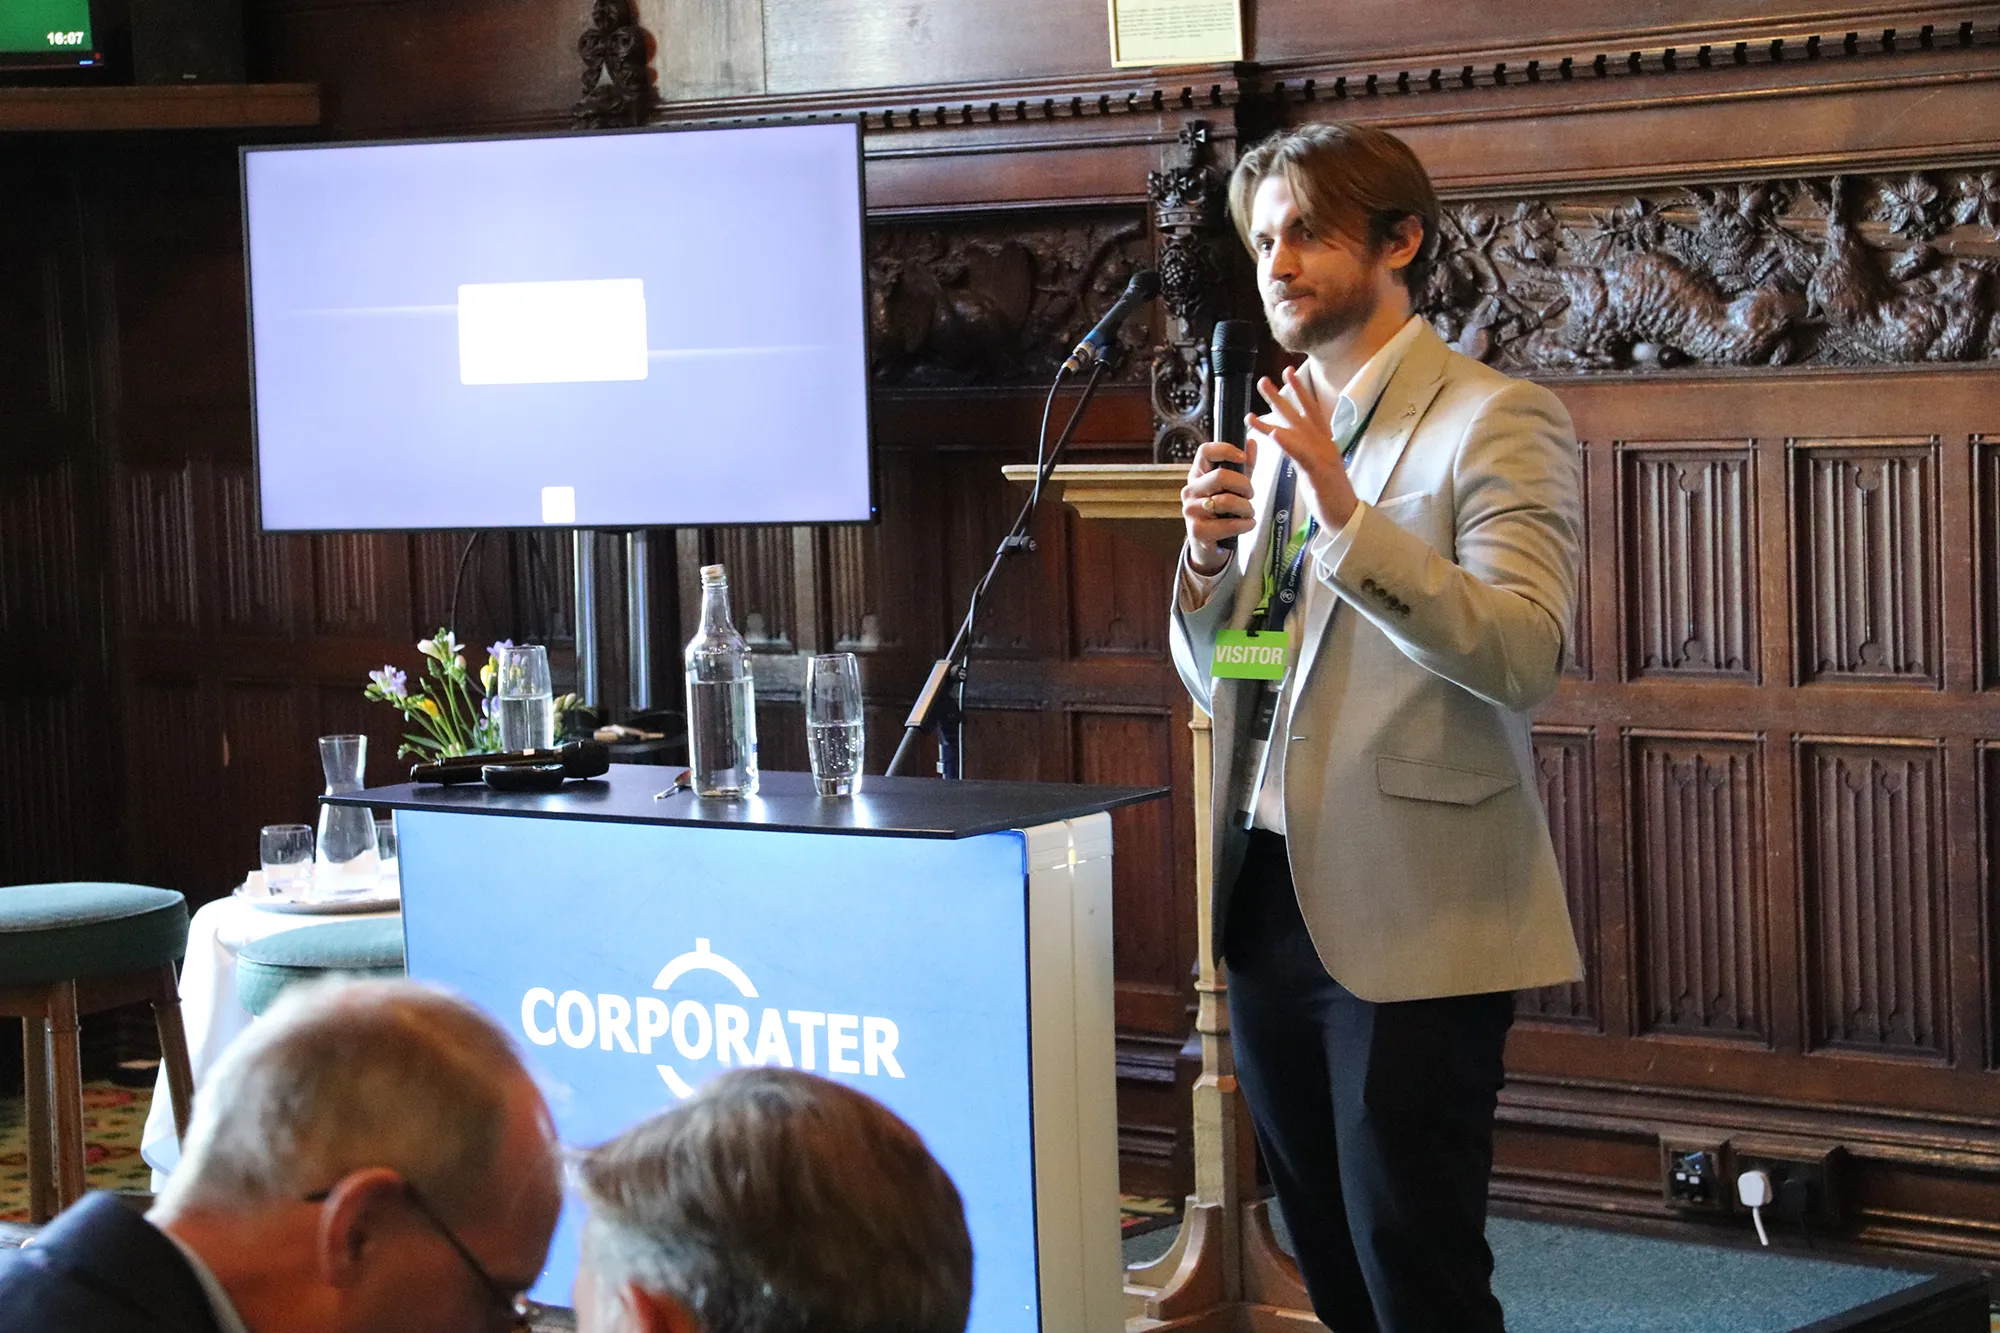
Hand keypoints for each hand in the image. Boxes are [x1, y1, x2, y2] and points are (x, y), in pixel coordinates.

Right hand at [1180, 435, 1258, 573]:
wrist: (1209, 544)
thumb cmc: (1222, 511)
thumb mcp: (1234, 487)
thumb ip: (1244, 466)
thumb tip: (1252, 442)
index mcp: (1197, 474)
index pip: (1205, 451)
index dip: (1226, 449)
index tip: (1242, 457)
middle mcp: (1190, 490)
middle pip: (1220, 476)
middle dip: (1244, 485)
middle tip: (1251, 494)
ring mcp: (1191, 510)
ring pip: (1226, 501)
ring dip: (1246, 508)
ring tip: (1249, 513)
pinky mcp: (1197, 530)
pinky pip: (1228, 524)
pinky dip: (1245, 524)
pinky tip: (1248, 524)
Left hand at [1251, 366, 1357, 529]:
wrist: (1346, 517)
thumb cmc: (1329, 495)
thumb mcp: (1312, 469)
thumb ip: (1301, 452)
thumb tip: (1286, 439)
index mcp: (1323, 443)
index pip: (1310, 413)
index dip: (1299, 393)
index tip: (1288, 373)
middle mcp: (1324, 444)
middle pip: (1301, 414)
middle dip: (1284, 394)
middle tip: (1264, 379)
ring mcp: (1322, 456)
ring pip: (1298, 428)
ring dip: (1279, 409)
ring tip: (1264, 395)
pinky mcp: (1318, 472)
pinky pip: (1301, 454)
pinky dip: (1288, 442)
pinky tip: (1275, 433)